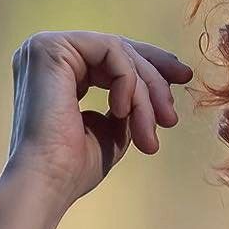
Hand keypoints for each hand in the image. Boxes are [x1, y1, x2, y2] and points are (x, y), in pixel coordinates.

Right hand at [2, 30, 193, 206]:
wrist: (49, 182)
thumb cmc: (74, 167)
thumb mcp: (112, 129)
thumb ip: (129, 104)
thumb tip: (156, 88)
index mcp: (57, 71)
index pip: (112, 55)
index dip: (150, 65)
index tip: (183, 78)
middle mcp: (46, 53)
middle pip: (119, 49)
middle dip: (154, 80)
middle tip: (171, 117)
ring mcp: (45, 47)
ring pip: (119, 52)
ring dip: (144, 91)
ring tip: (151, 128)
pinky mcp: (50, 48)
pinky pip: (111, 51)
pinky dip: (127, 82)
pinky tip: (122, 112)